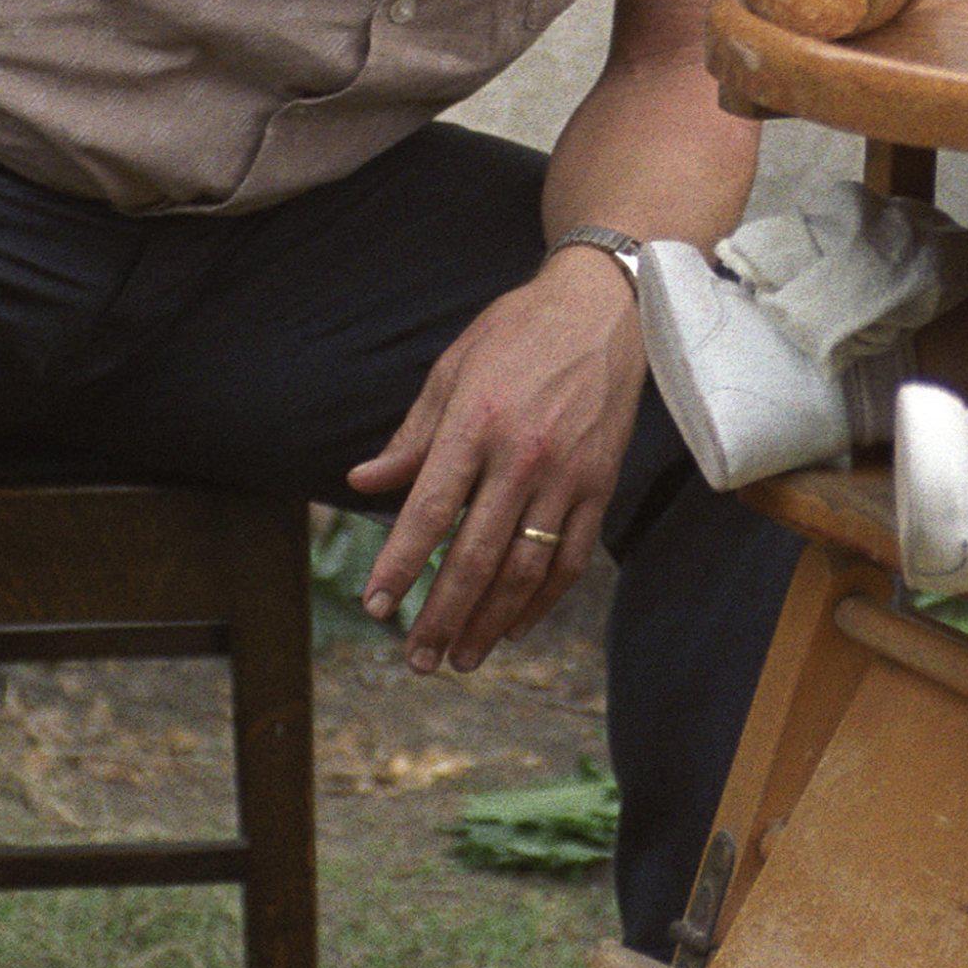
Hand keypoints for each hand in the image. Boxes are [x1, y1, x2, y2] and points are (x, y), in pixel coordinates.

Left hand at [343, 247, 646, 672]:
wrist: (604, 309)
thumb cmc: (517, 333)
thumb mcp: (452, 369)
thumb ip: (412, 435)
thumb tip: (363, 480)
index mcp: (477, 423)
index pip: (430, 510)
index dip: (401, 564)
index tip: (376, 606)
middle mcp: (523, 456)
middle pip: (476, 555)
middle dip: (442, 615)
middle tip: (416, 659)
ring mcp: (568, 476)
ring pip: (525, 569)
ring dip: (490, 622)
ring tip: (461, 657)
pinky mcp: (601, 485)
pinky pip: (572, 558)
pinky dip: (543, 600)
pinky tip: (516, 626)